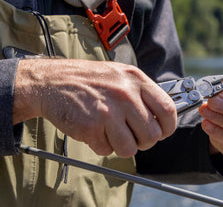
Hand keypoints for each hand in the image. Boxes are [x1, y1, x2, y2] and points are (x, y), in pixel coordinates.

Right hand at [13, 59, 176, 157]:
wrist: (52, 81)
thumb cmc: (90, 79)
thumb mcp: (122, 75)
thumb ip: (143, 93)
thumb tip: (163, 117)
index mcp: (136, 79)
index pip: (167, 110)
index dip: (168, 127)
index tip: (163, 132)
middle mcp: (125, 95)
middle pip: (152, 134)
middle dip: (144, 141)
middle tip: (133, 135)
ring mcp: (108, 112)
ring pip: (131, 148)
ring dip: (123, 147)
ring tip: (112, 134)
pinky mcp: (91, 127)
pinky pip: (107, 150)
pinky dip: (102, 146)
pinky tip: (95, 130)